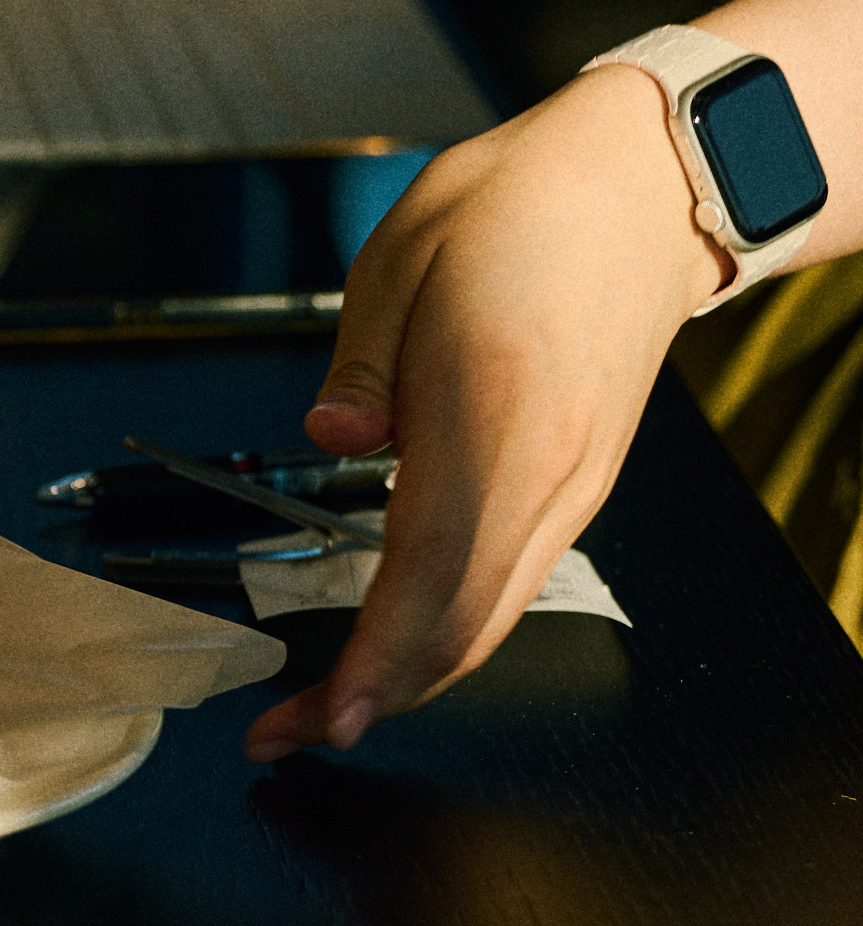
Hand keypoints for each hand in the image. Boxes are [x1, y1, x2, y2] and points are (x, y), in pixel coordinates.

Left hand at [244, 67, 724, 761]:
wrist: (644, 191)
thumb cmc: (521, 213)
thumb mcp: (405, 258)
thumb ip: (363, 360)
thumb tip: (333, 431)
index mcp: (495, 413)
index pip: (432, 568)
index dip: (379, 655)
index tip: (331, 713)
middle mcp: (547, 470)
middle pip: (462, 623)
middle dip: (372, 695)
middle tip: (281, 733)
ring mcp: (570, 485)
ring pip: (488, 618)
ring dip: (405, 677)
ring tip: (320, 709)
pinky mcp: (573, 486)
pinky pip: (505, 585)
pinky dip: (445, 635)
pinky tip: (389, 649)